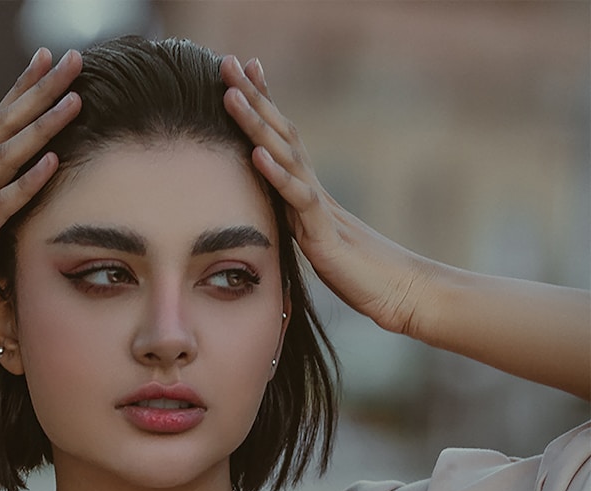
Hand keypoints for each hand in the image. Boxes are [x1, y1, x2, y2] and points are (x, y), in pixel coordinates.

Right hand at [0, 48, 81, 347]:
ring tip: (74, 99)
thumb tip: (6, 211)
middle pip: (6, 125)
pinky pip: (0, 205)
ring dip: (42, 127)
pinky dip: (26, 183)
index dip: (22, 90)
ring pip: (7, 156)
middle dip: (41, 90)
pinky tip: (51, 162)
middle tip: (73, 57)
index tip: (47, 59)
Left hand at [221, 55, 432, 335]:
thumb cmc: (361, 274)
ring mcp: (318, 208)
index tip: (242, 70)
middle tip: (227, 61)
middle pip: (280, 133)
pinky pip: (299, 200)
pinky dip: (277, 177)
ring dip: (257, 125)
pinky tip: (257, 156)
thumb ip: (296, 226)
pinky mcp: (324, 234)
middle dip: (253, 97)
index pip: (282, 138)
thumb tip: (276, 218)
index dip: (262, 103)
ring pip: (286, 157)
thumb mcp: (316, 245)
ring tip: (231, 95)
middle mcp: (312, 189)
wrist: (399, 293)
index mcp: (307, 191)